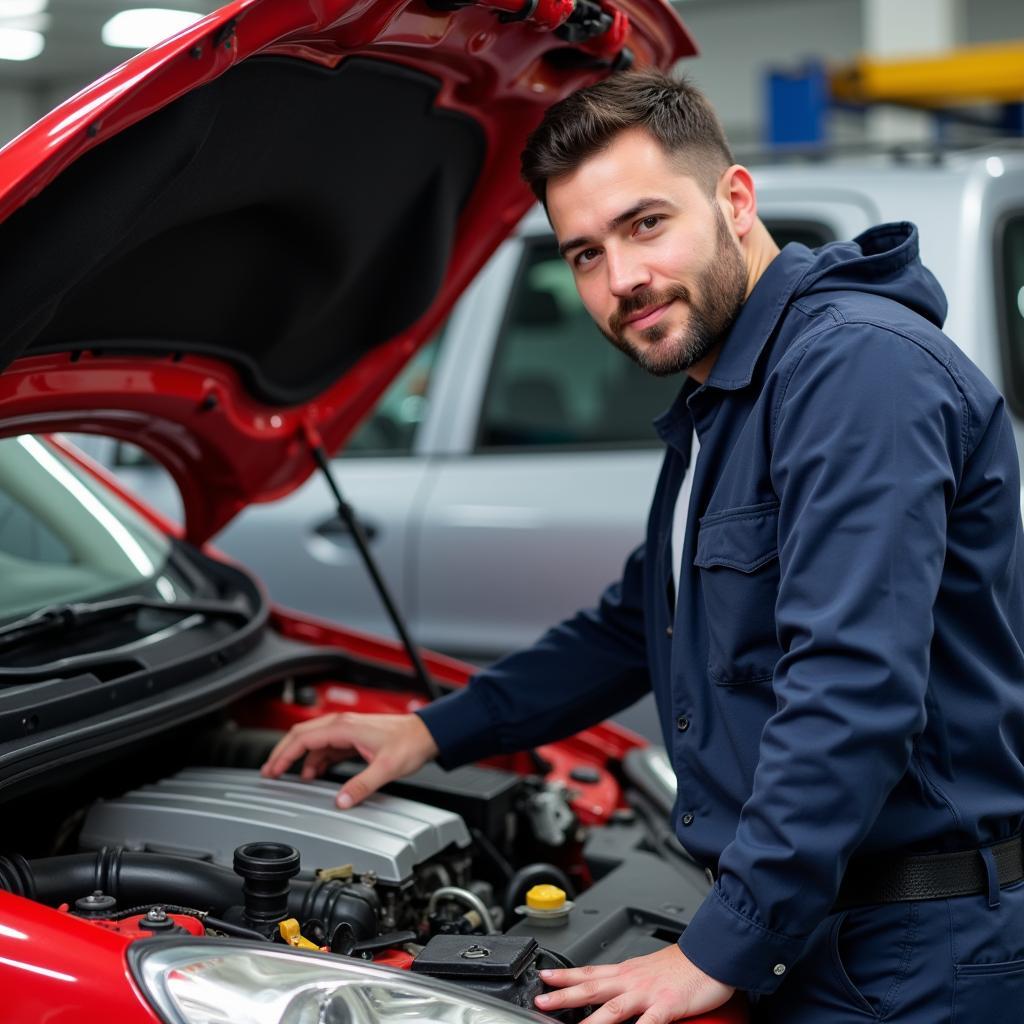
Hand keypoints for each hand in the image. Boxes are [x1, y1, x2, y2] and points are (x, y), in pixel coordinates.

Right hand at [260, 712, 438, 808]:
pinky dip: (316, 759)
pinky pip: (327, 746)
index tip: (272, 771)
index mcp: (344, 727)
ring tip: (287, 777)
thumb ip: (361, 785)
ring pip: (313, 741)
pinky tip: (314, 773)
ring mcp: (348, 730)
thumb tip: (341, 801)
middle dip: (283, 753)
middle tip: (269, 773)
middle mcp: (343, 724)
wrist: (426, 734)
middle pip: (302, 735)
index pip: (303, 738)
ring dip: (299, 758)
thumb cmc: (410, 743)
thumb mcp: (386, 768)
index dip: (284, 755)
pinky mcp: (354, 737)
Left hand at [534, 945, 734, 1023]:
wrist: (713, 953)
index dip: (566, 975)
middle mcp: (632, 980)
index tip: (545, 978)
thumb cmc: (685, 964)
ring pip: (612, 1008)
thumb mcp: (651, 970)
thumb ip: (632, 983)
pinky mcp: (667, 1006)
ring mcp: (648, 993)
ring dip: (589, 1019)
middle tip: (540, 1001)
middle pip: (592, 987)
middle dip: (564, 995)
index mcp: (628, 971)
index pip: (590, 971)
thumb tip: (615, 994)